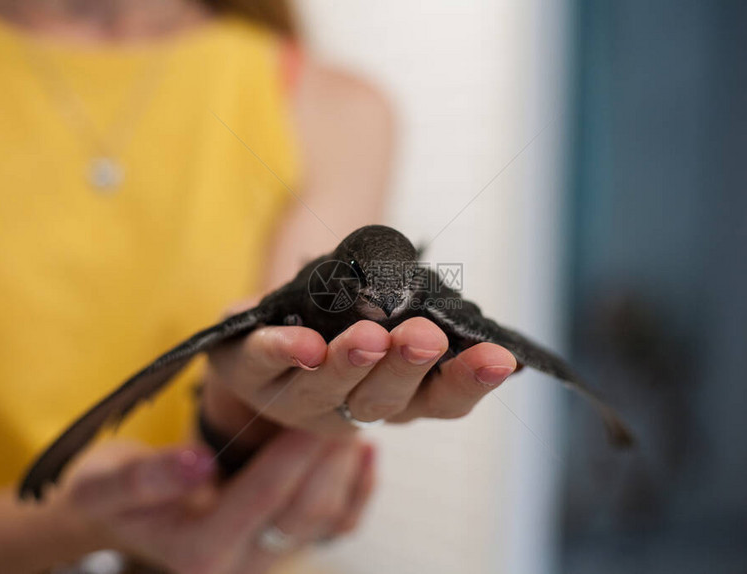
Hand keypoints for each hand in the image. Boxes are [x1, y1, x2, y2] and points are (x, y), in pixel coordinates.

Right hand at [53, 432, 375, 573]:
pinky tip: (367, 453)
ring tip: (355, 417)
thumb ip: (145, 477)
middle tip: (347, 402)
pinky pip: (338, 525)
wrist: (125, 515)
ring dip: (345, 466)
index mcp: (202, 551)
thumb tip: (197, 463)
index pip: (263, 496)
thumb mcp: (106, 483)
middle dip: (328, 453)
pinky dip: (358, 490)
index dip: (293, 449)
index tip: (315, 407)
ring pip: (327, 516)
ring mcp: (269, 557)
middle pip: (305, 507)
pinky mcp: (285, 546)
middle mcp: (243, 564)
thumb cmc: (114, 495)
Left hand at [202, 309, 516, 436]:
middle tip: (425, 337)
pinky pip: (262, 362)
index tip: (499, 357)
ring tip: (369, 337)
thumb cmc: (334, 329)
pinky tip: (301, 343)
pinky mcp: (247, 371)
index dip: (469, 382)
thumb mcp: (383, 324)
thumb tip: (451, 299)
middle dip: (406, 367)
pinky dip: (282, 352)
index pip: (440, 400)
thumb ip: (415, 318)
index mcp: (393, 397)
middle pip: (383, 400)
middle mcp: (348, 408)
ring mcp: (295, 397)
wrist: (258, 348)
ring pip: (325, 388)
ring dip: (349, 363)